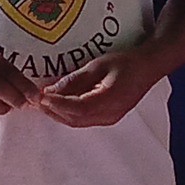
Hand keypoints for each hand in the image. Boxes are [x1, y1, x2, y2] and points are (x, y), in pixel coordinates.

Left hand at [37, 47, 158, 127]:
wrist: (149, 68)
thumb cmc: (126, 62)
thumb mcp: (98, 65)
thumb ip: (75, 79)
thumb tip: (51, 89)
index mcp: (109, 100)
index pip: (77, 108)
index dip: (57, 104)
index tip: (41, 96)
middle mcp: (109, 114)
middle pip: (74, 119)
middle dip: (53, 111)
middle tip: (36, 100)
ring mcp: (109, 118)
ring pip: (77, 122)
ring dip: (58, 114)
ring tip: (43, 102)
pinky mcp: (108, 117)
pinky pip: (83, 120)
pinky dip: (68, 113)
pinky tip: (58, 104)